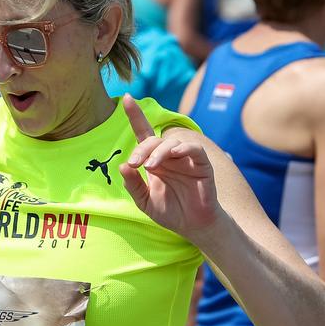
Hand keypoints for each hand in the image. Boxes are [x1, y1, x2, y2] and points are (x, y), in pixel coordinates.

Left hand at [119, 95, 218, 238]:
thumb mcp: (145, 201)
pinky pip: (195, 149)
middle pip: (154, 140)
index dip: (136, 116)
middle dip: (142, 149)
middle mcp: (169, 156)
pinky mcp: (202, 165)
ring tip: (150, 166)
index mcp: (154, 161)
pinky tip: (175, 154)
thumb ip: (133, 185)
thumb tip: (122, 165)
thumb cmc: (171, 212)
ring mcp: (186, 159)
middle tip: (136, 164)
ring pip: (173, 141)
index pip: (144, 134)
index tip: (126, 98)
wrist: (193, 227)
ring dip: (159, 151)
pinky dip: (185, 148)